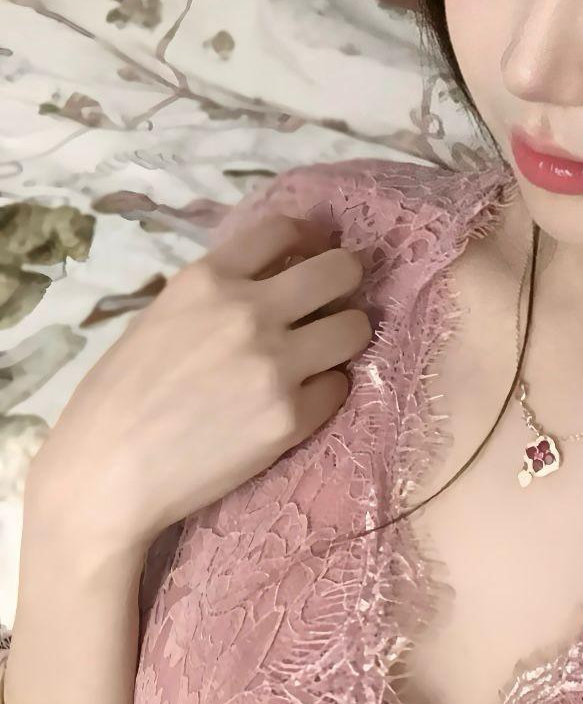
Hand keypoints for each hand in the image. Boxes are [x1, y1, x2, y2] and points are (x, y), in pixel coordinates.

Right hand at [30, 211, 372, 556]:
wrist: (107, 474)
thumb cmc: (118, 396)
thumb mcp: (160, 317)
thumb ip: (218, 294)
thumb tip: (273, 278)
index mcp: (207, 279)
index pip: (284, 228)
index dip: (305, 240)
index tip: (309, 255)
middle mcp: (249, 312)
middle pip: (340, 269)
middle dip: (344, 281)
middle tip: (332, 301)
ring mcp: (275, 365)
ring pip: (355, 327)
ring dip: (343, 337)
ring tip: (322, 353)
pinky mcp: (292, 417)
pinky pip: (339, 387)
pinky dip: (324, 392)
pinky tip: (297, 401)